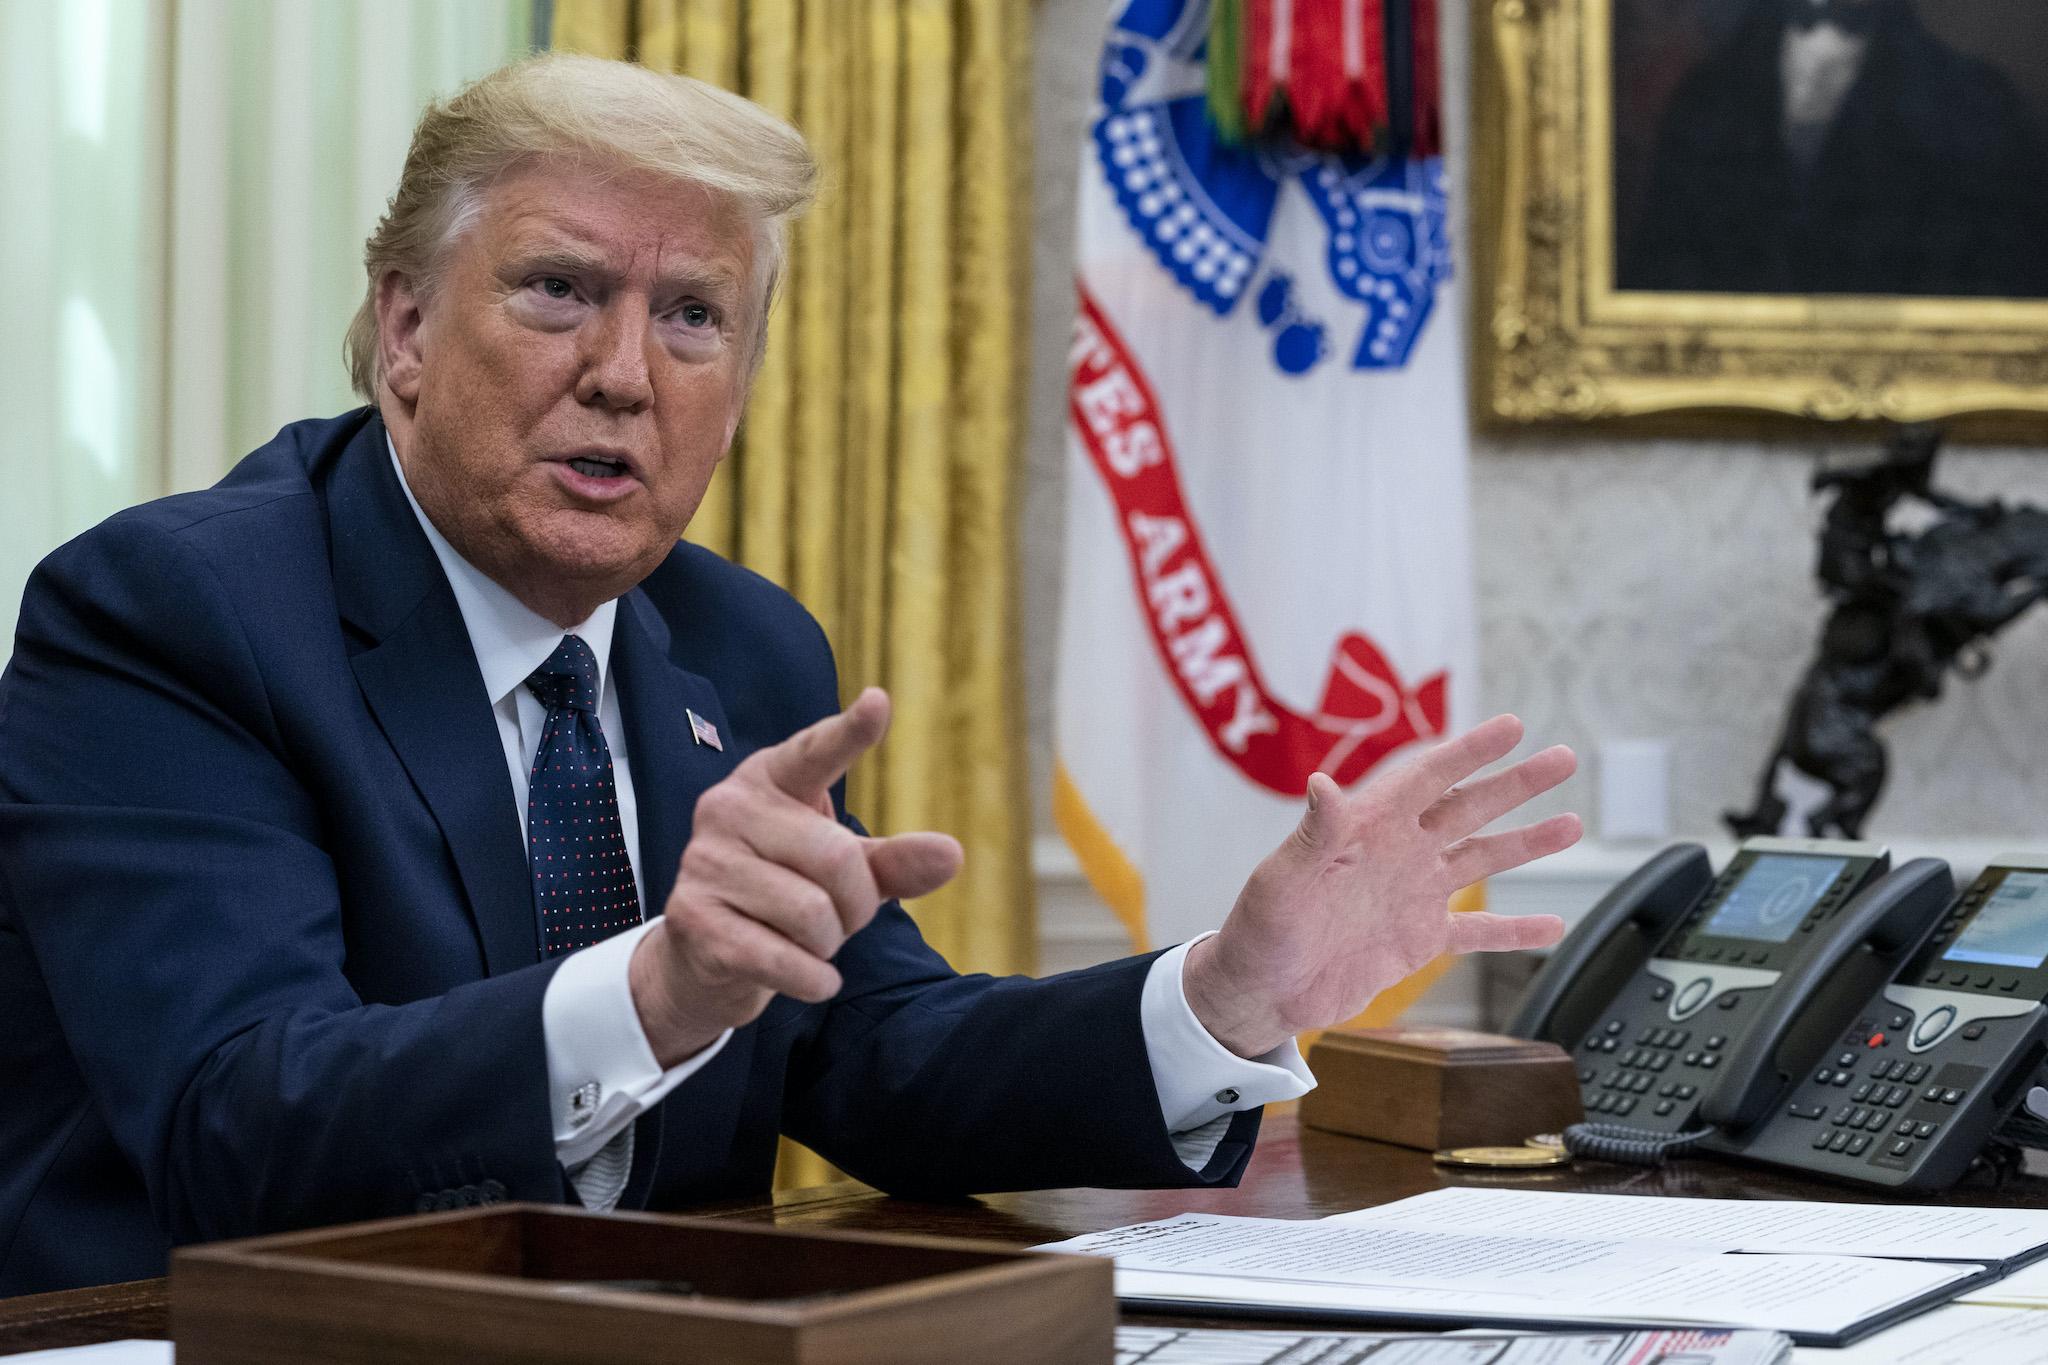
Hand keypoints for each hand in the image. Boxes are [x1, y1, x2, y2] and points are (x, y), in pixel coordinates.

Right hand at [629, 688, 962, 1066]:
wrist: (704, 958)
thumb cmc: (785, 897)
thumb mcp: (844, 873)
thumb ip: (894, 861)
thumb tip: (951, 854)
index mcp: (769, 779)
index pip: (814, 752)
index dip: (848, 732)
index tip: (879, 703)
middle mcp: (727, 808)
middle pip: (836, 859)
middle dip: (856, 905)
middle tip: (840, 920)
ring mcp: (703, 862)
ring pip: (812, 913)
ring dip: (829, 945)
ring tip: (808, 942)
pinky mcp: (693, 919)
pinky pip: (784, 958)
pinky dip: (814, 979)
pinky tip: (811, 977)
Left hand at [1183, 715, 1578, 1058]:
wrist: (1261, 992)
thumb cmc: (1259, 929)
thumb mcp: (1283, 879)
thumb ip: (1313, 834)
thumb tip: (1323, 784)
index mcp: (1367, 828)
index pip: (1426, 777)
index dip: (1469, 752)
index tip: (1511, 728)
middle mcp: (1398, 853)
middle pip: (1468, 808)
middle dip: (1515, 784)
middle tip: (1562, 759)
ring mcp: (1412, 895)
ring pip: (1481, 860)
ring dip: (1526, 844)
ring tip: (1571, 825)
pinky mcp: (1418, 939)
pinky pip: (1477, 933)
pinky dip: (1514, 931)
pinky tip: (1552, 925)